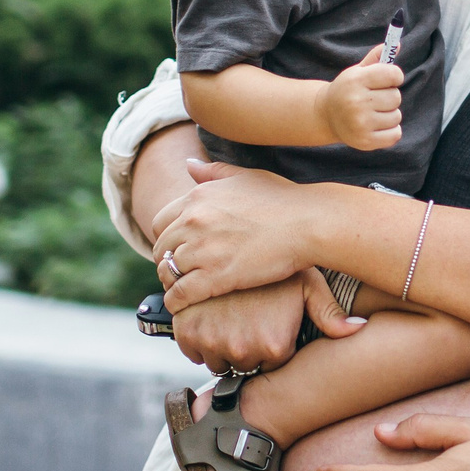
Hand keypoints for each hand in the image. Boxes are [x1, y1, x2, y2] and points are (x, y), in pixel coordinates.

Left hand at [153, 161, 320, 309]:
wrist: (307, 223)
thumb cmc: (284, 199)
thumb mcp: (246, 177)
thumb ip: (214, 172)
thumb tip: (188, 164)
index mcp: (198, 197)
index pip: (161, 221)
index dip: (168, 238)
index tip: (177, 249)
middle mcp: (194, 220)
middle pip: (162, 247)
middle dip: (168, 261)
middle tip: (179, 272)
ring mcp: (203, 248)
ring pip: (169, 271)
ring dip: (172, 283)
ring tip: (181, 290)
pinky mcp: (216, 276)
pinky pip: (181, 293)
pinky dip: (177, 302)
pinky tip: (182, 306)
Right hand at [163, 268, 360, 373]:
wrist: (233, 238)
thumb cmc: (278, 259)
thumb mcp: (308, 286)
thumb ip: (331, 314)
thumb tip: (358, 330)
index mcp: (275, 345)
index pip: (271, 364)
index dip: (271, 345)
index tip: (270, 325)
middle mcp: (243, 349)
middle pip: (242, 366)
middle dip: (245, 347)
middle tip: (248, 318)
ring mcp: (213, 341)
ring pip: (216, 361)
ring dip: (220, 347)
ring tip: (231, 318)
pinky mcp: (187, 331)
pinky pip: (192, 352)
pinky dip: (197, 339)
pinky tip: (211, 318)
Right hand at [318, 45, 403, 151]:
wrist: (325, 115)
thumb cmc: (347, 90)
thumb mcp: (357, 71)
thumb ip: (377, 58)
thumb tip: (398, 44)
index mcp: (356, 80)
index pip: (393, 74)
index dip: (395, 76)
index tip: (390, 79)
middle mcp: (357, 102)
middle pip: (396, 96)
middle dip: (390, 96)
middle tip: (377, 98)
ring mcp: (361, 123)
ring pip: (397, 116)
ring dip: (390, 114)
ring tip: (374, 112)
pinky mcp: (365, 141)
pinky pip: (395, 134)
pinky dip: (391, 130)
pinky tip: (377, 125)